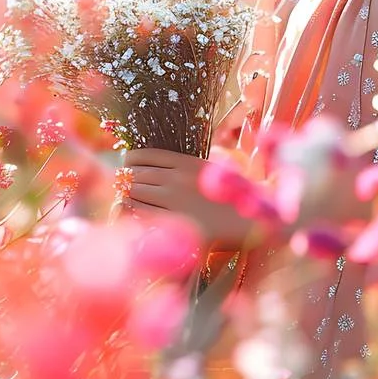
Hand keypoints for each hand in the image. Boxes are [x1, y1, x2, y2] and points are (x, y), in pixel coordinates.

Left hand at [121, 148, 253, 249]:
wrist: (252, 222)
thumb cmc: (229, 198)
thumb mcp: (207, 171)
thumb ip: (181, 168)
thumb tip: (152, 166)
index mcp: (185, 162)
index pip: (141, 155)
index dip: (129, 162)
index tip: (127, 168)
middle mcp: (177, 178)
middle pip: (134, 174)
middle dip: (125, 181)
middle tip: (125, 188)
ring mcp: (175, 201)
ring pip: (134, 192)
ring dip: (126, 196)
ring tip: (128, 201)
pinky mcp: (175, 223)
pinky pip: (140, 213)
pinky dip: (131, 212)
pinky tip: (134, 214)